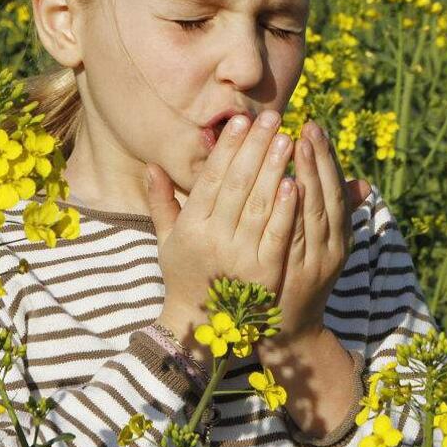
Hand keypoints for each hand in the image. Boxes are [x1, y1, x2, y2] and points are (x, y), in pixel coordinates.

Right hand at [145, 109, 299, 362]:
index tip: (240, 121)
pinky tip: (296, 183)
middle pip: (237, 185)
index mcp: (190, 228)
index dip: (227, 148)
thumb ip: (161, 202)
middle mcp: (212, 240)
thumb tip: (150, 165)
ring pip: (258, 205)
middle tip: (273, 118)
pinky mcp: (264, 275)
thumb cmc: (185, 276)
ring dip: (274, 169)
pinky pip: (276, 235)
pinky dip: (285, 209)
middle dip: (256, 148)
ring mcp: (239, 258)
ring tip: (289, 139)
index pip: (211, 178)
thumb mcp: (168, 240)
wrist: (203, 328)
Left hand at [260, 120, 369, 348]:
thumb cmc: (301, 278)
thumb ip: (335, 213)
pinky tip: (286, 187)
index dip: (327, 159)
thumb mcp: (324, 245)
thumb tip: (363, 183)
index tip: (314, 128)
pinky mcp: (293, 275)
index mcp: (340, 237)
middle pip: (327, 196)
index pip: (335, 190)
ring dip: (306, 177)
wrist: (290, 332)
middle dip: (317, 159)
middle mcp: (332, 247)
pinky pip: (294, 238)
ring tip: (293, 144)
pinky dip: (293, 213)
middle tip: (305, 127)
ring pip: (314, 213)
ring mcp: (314, 262)